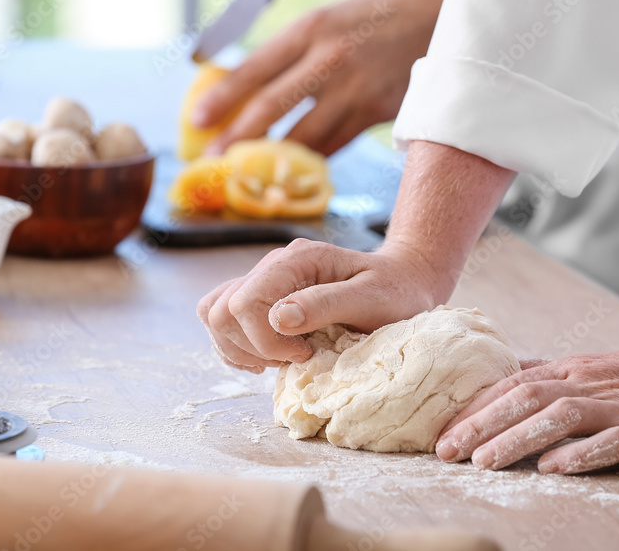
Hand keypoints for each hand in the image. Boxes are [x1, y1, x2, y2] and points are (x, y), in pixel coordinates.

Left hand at [193, 0, 462, 155]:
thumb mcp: (328, 18)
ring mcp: (355, 89)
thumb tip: (249, 89)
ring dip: (272, 158)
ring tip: (248, 172)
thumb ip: (294, 52)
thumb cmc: (376, 14)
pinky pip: (334, 145)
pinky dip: (311, 159)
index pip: (255, 68)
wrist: (439, 14)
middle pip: (272, 107)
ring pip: (303, 136)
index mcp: (311, 28)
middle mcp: (330, 59)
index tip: (197, 119)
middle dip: (237, 137)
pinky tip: (293, 171)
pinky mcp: (377, 113)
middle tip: (213, 158)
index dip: (223, 98)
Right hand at [197, 142, 514, 372]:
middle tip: (295, 357)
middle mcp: (273, 266)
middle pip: (221, 310)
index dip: (266, 339)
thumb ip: (326, 304)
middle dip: (251, 346)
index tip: (305, 353)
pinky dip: (236, 346)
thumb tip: (278, 318)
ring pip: (214, 314)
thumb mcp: (372, 298)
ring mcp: (264, 281)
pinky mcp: (262, 299)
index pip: (246, 301)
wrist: (404, 281)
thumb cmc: (395, 291)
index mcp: (298, 259)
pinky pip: (223, 321)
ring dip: (238, 347)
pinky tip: (268, 356)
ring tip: (279, 359)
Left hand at [435, 338, 618, 473]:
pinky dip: (582, 453)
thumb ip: (549, 376)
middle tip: (445, 451)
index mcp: (570, 370)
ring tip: (484, 461)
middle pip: (524, 398)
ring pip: (559, 417)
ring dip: (517, 438)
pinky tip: (555, 468)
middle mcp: (587, 383)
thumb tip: (503, 379)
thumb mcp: (592, 369)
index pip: (510, 384)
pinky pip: (614, 441)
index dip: (473, 407)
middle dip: (480, 424)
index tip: (439, 430)